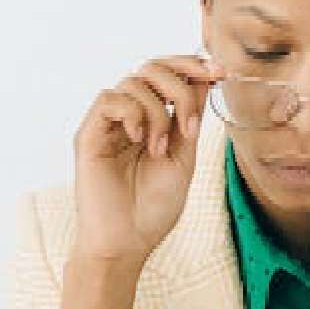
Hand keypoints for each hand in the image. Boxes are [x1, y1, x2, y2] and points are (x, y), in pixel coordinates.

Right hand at [72, 54, 225, 264]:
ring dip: (160, 111)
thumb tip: (204, 80)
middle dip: (181, 79)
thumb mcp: (184, 157)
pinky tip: (141, 140)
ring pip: (134, 81)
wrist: (128, 243)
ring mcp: (108, 124)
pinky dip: (133, 113)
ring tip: (161, 148)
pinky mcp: (89, 134)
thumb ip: (190, 118)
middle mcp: (129, 116)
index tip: (220, 72)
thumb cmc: (153, 208)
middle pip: (152, 67)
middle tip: (196, 108)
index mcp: (152, 119)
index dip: (193, 65)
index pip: (168, 74)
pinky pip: (110, 99)